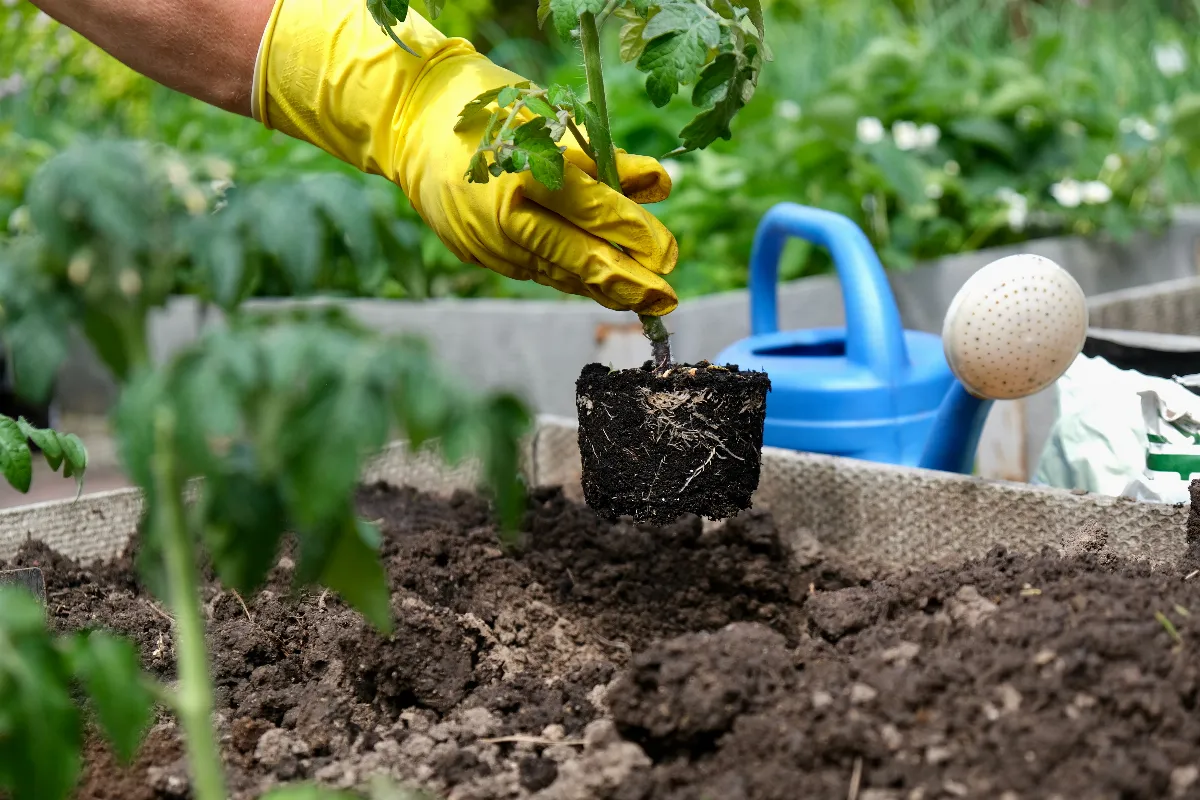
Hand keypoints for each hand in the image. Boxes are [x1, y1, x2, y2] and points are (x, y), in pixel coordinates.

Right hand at [253, 0, 678, 314]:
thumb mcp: (553, 124)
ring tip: (640, 295)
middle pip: (580, 259)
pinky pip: (536, 269)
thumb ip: (606, 161)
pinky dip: (569, 275)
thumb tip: (659, 186)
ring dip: (602, 286)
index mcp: (525, 175)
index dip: (637, 237)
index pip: (596, 214)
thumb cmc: (491, 110)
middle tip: (666, 300)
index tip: (670, 257)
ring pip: (559, 272)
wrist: (410, 122)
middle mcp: (506, 219)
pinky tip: (596, 282)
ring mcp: (488, 244)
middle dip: (628, 283)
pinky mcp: (479, 255)